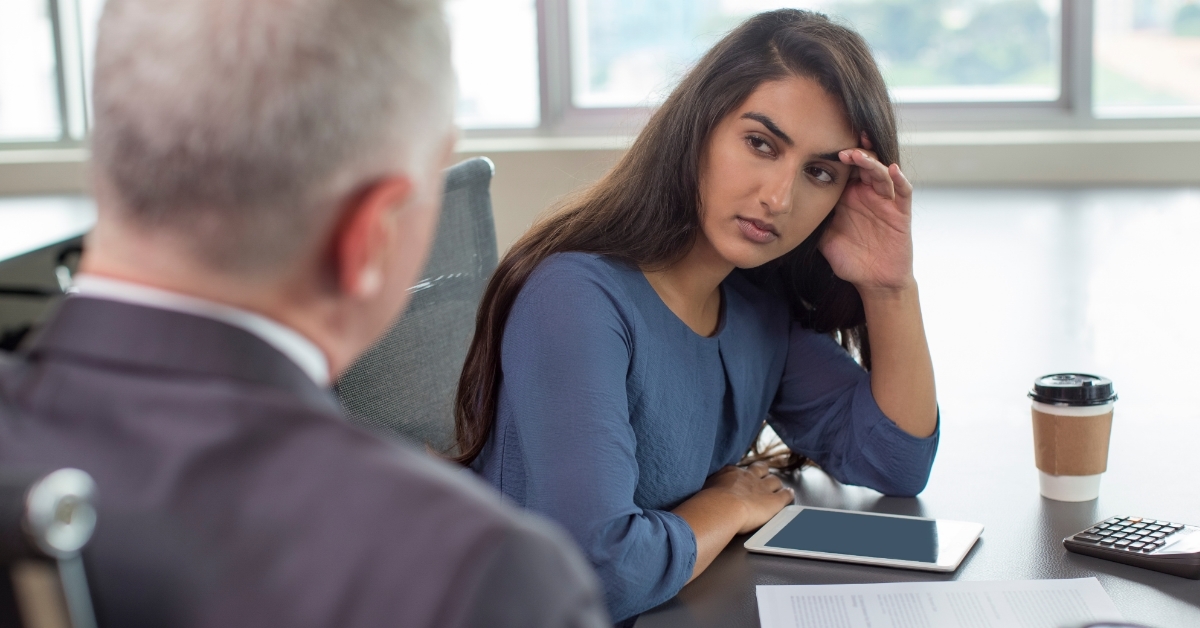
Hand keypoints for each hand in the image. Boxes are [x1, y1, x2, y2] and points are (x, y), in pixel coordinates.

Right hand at [701, 463, 793, 533]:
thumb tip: (698, 499)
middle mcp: (748, 477)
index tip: (742, 477)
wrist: (722, 507)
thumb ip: (706, 492)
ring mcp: (762, 488)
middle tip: (763, 476)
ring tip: (777, 487)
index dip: (743, 474)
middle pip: (760, 469)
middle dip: (762, 472)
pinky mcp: (774, 501)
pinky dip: (788, 494)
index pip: (739, 470)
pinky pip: (785, 495)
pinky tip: (790, 494)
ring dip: (776, 484)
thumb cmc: (708, 503)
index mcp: (730, 473)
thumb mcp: (703, 492)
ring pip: (774, 480)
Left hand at [819, 134, 915, 294]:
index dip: (835, 156)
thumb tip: (784, 211)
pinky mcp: (901, 212)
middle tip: (839, 145)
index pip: (844, 169)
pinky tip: (892, 170)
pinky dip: (899, 179)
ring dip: (870, 162)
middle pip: (863, 164)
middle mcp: (867, 194)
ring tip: (857, 155)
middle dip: (853, 152)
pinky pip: (903, 191)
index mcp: (848, 197)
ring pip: (881, 173)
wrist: (873, 281)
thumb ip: (811, 220)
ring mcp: (885, 201)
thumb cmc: (848, 258)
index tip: (820, 146)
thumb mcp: (823, 237)